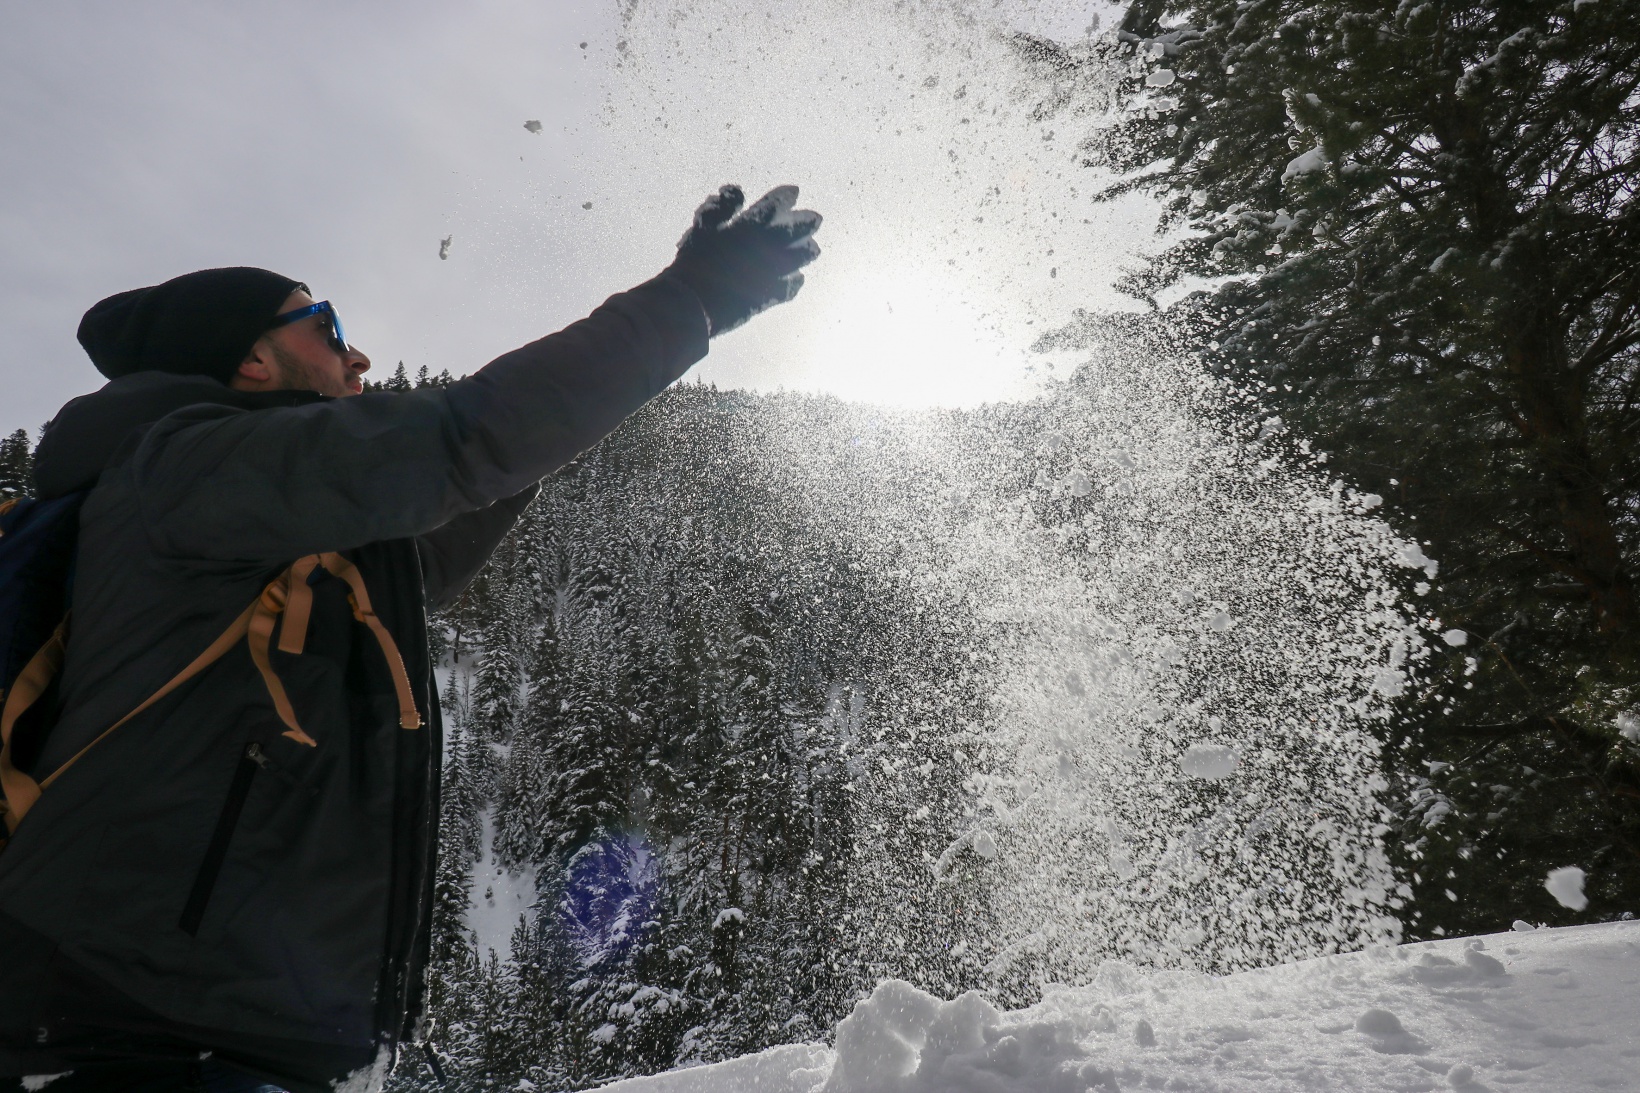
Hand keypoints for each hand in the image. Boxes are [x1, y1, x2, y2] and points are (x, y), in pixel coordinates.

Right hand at [665, 184, 821, 336]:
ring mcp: (776, 270)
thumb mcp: (703, 225)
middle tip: (815, 219)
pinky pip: (793, 284)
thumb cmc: (696, 259)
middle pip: (801, 227)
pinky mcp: (774, 293)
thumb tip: (738, 192)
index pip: (779, 202)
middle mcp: (771, 244)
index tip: (793, 192)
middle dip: (809, 221)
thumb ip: (722, 206)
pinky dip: (795, 279)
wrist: (696, 301)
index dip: (786, 195)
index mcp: (754, 223)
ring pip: (804, 255)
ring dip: (808, 249)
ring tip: (812, 248)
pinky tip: (796, 278)